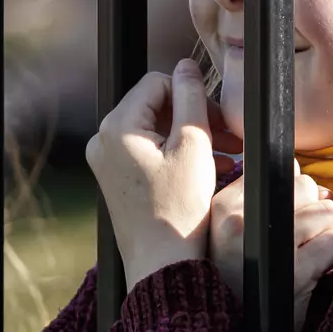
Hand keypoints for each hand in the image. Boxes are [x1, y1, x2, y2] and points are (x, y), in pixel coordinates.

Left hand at [86, 60, 218, 288]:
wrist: (162, 264)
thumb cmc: (179, 210)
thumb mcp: (194, 146)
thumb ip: (192, 99)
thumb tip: (187, 67)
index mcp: (117, 127)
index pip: (158, 83)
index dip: (193, 96)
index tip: (220, 121)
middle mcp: (103, 140)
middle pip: (156, 107)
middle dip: (195, 119)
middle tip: (229, 139)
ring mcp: (106, 161)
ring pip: (155, 131)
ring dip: (190, 138)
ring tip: (224, 159)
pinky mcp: (116, 179)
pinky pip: (148, 153)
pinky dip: (176, 156)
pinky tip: (205, 171)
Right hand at [210, 162, 332, 329]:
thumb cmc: (239, 281)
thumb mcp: (234, 236)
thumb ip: (268, 202)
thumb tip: (317, 185)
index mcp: (224, 206)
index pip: (282, 173)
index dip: (294, 197)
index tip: (281, 223)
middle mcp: (243, 221)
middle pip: (306, 186)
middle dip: (310, 213)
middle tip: (293, 244)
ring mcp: (270, 246)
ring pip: (326, 212)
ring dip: (323, 235)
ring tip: (300, 258)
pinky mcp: (296, 272)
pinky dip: (330, 257)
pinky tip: (309, 273)